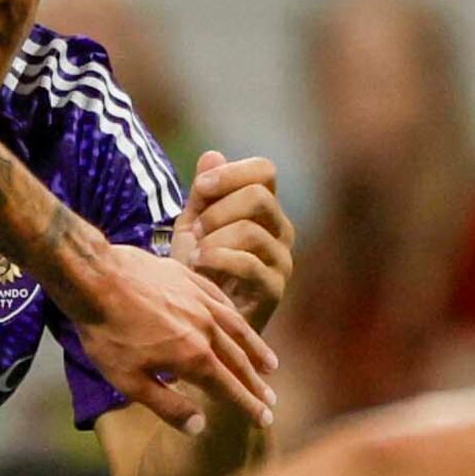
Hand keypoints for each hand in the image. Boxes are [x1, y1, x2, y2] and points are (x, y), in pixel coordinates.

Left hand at [57, 236, 277, 438]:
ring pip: (238, 330)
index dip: (248, 406)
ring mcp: (201, 302)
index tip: (266, 419)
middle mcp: (206, 329)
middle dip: (256, 384)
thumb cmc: (108, 334)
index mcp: (194, 357)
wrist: (96, 278)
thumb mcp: (130, 382)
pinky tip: (239, 325)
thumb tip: (199, 428)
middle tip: (272, 401)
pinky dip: (236, 319)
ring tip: (270, 366)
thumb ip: (167, 406)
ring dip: (256, 350)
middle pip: (239, 361)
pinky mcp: (191, 281)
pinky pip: (223, 303)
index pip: (229, 388)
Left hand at [174, 152, 294, 329]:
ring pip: (251, 230)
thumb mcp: (193, 226)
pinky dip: (217, 261)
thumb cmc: (196, 270)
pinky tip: (199, 269)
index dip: (231, 173)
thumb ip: (203, 194)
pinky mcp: (273, 290)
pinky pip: (249, 264)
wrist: (197, 321)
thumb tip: (212, 155)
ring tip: (195, 256)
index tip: (201, 189)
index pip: (264, 171)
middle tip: (195, 232)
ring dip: (213, 240)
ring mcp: (281, 260)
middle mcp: (280, 230)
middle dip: (217, 211)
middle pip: (259, 196)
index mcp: (264, 209)